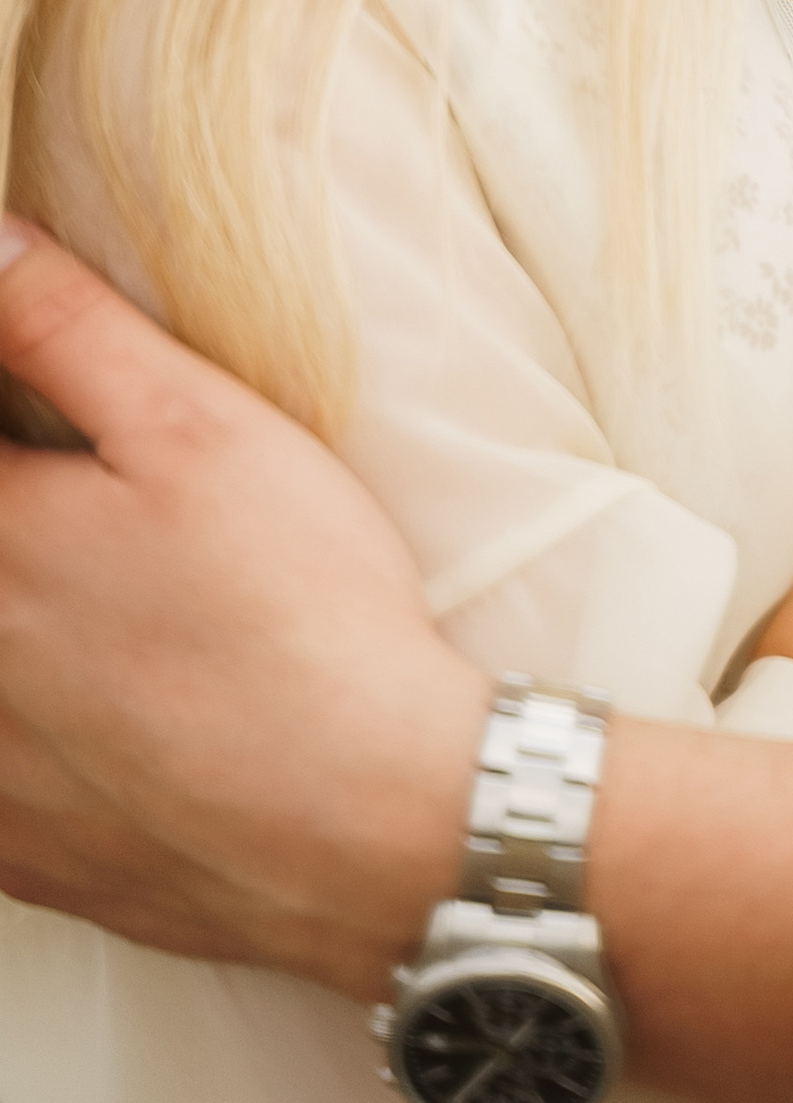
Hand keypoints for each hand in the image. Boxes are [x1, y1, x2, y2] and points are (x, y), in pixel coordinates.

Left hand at [0, 222, 483, 994]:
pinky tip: (99, 705)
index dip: (17, 412)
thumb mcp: (199, 426)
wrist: (364, 815)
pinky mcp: (23, 856)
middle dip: (37, 514)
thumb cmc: (294, 605)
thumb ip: (67, 328)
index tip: (55, 434)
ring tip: (130, 602)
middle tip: (116, 515)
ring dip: (34, 624)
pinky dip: (28, 732)